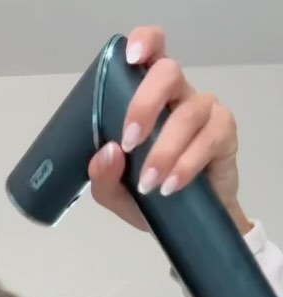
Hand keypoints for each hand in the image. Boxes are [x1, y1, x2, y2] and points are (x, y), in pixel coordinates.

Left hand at [88, 26, 252, 234]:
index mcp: (151, 95)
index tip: (131, 58)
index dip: (145, 43)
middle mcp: (179, 95)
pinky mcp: (224, 133)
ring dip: (164, 149)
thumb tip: (108, 153)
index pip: (153, 51)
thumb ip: (102, 176)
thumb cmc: (150, 195)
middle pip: (168, 72)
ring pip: (188, 112)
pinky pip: (209, 138)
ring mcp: (205, 111)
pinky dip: (186, 164)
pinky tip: (171, 186)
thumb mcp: (115, 192)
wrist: (184, 224)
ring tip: (148, 183)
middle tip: (129, 143)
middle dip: (144, 104)